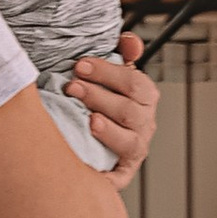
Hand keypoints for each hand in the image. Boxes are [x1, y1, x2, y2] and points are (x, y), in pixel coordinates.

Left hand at [69, 32, 158, 187]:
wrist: (85, 142)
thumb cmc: (97, 100)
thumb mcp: (108, 74)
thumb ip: (121, 54)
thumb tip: (129, 42)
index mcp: (144, 96)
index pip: (135, 83)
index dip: (108, 73)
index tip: (81, 66)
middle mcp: (144, 124)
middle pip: (130, 111)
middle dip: (99, 97)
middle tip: (72, 87)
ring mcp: (134, 149)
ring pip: (130, 141)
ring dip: (107, 129)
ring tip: (87, 119)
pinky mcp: (122, 174)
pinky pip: (120, 175)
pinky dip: (107, 171)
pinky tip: (89, 159)